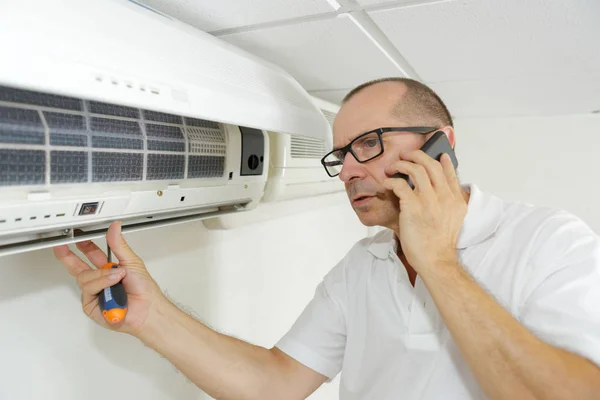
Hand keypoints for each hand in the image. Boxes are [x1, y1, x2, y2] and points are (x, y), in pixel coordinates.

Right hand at [54, 221, 163, 335]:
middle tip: (61, 247)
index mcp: (109, 268)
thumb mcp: (131, 261)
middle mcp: (100, 279)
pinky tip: (112, 288)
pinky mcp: (90, 304)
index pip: (91, 254)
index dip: (83, 245)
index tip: (77, 235)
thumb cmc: (143, 289)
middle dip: (67, 256)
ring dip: (102, 276)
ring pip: (84, 277)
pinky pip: (88, 290)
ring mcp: (94, 292)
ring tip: (118, 277)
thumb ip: (119, 245)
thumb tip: (114, 228)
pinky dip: (101, 286)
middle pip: (77, 266)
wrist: (147, 308)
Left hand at [383, 150, 466, 273]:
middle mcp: (444, 196)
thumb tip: (444, 189)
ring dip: (401, 165)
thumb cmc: (440, 242)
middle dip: (416, 156)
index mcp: (455, 199)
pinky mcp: (412, 207)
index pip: (450, 172)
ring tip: (392, 168)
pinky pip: (400, 184)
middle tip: (406, 156)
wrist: (435, 259)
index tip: (437, 154)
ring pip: (415, 170)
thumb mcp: (454, 219)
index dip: (442, 160)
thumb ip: (450, 202)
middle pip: (431, 165)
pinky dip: (391, 180)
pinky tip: (386, 183)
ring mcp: (428, 200)